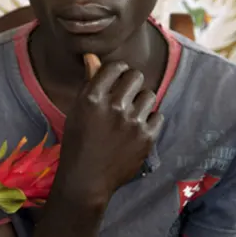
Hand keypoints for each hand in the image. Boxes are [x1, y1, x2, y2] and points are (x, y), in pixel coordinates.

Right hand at [55, 53, 162, 206]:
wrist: (86, 179)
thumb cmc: (78, 142)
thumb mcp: (78, 110)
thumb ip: (89, 82)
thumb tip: (92, 56)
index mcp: (92, 98)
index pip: (115, 68)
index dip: (118, 70)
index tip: (118, 77)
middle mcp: (113, 107)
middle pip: (135, 77)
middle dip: (132, 83)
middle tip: (127, 94)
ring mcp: (132, 123)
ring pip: (149, 95)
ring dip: (142, 101)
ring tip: (132, 113)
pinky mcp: (146, 138)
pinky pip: (157, 116)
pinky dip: (150, 120)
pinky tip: (138, 128)